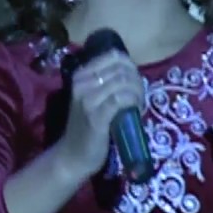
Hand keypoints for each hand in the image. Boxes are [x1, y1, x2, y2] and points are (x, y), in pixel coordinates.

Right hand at [54, 50, 143, 180]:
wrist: (73, 155)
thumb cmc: (86, 126)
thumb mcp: (92, 97)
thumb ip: (106, 82)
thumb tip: (131, 71)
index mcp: (80, 75)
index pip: (113, 56)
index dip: (130, 66)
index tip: (134, 81)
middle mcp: (82, 84)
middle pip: (121, 69)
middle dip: (137, 81)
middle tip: (139, 96)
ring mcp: (88, 100)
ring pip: (123, 83)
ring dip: (137, 93)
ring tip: (138, 105)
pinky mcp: (96, 116)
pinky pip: (121, 100)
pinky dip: (134, 103)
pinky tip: (135, 111)